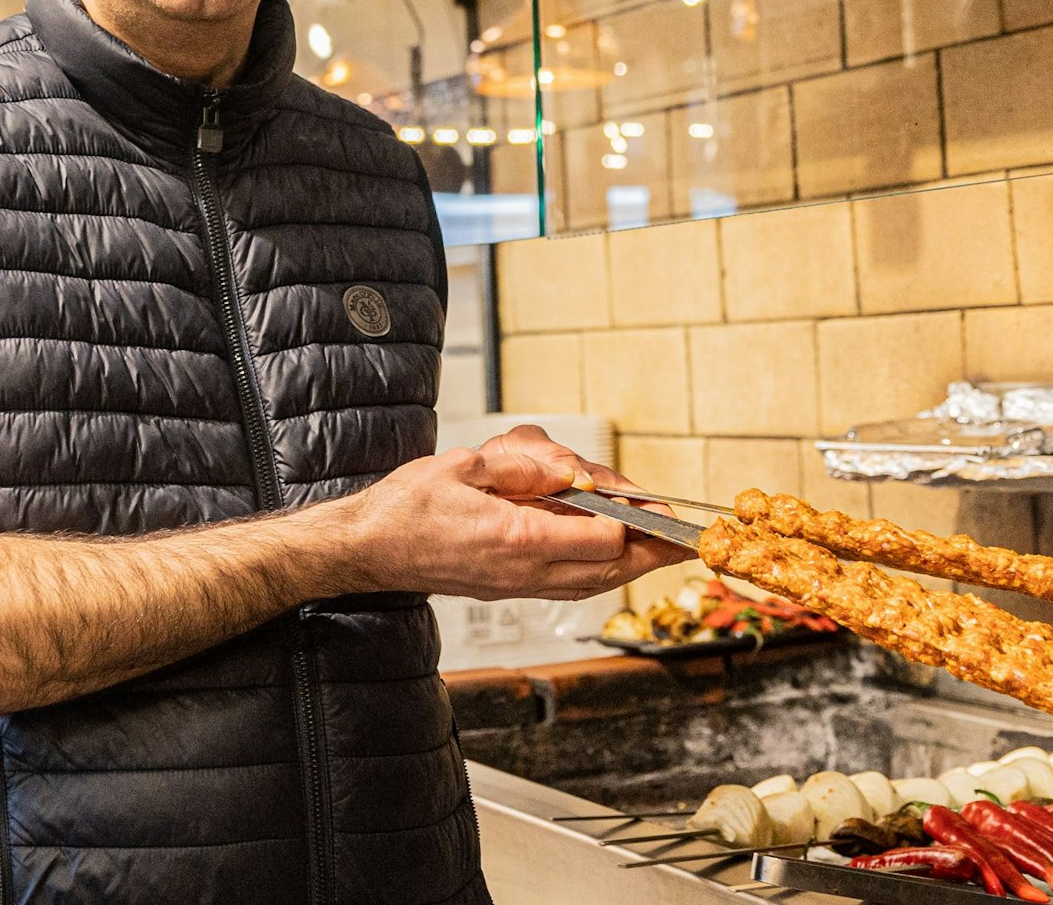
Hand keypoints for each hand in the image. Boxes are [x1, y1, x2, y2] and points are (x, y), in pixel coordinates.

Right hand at [341, 432, 692, 600]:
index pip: (597, 539)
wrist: (369, 550)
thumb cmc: (407, 508)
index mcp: (514, 538)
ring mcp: (515, 585)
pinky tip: (610, 560)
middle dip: (649, 554)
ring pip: (590, 584)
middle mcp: (521, 571)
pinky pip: (567, 588)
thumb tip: (570, 471)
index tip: (654, 506)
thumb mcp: (465, 466)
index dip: (631, 521)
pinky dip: (597, 574)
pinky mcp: (508, 588)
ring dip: (628, 567)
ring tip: (659, 550)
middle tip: (683, 540)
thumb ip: (522, 468)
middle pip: (605, 570)